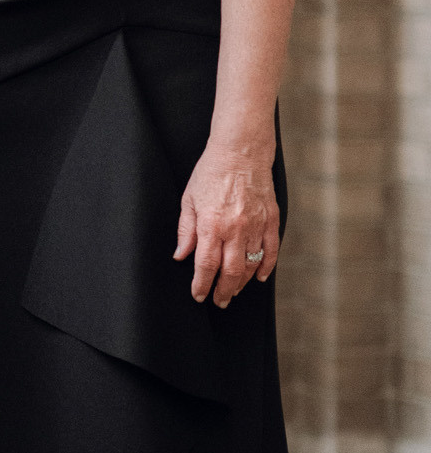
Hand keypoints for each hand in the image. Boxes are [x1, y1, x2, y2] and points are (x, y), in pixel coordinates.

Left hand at [175, 142, 279, 305]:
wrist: (241, 152)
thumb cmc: (212, 172)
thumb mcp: (189, 200)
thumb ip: (185, 230)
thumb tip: (180, 255)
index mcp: (211, 224)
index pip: (206, 265)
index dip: (201, 284)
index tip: (199, 295)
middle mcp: (235, 229)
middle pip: (230, 272)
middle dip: (223, 291)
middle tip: (219, 301)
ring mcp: (256, 225)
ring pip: (251, 265)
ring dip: (242, 283)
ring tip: (234, 291)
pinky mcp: (271, 220)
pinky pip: (271, 251)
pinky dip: (266, 267)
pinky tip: (259, 276)